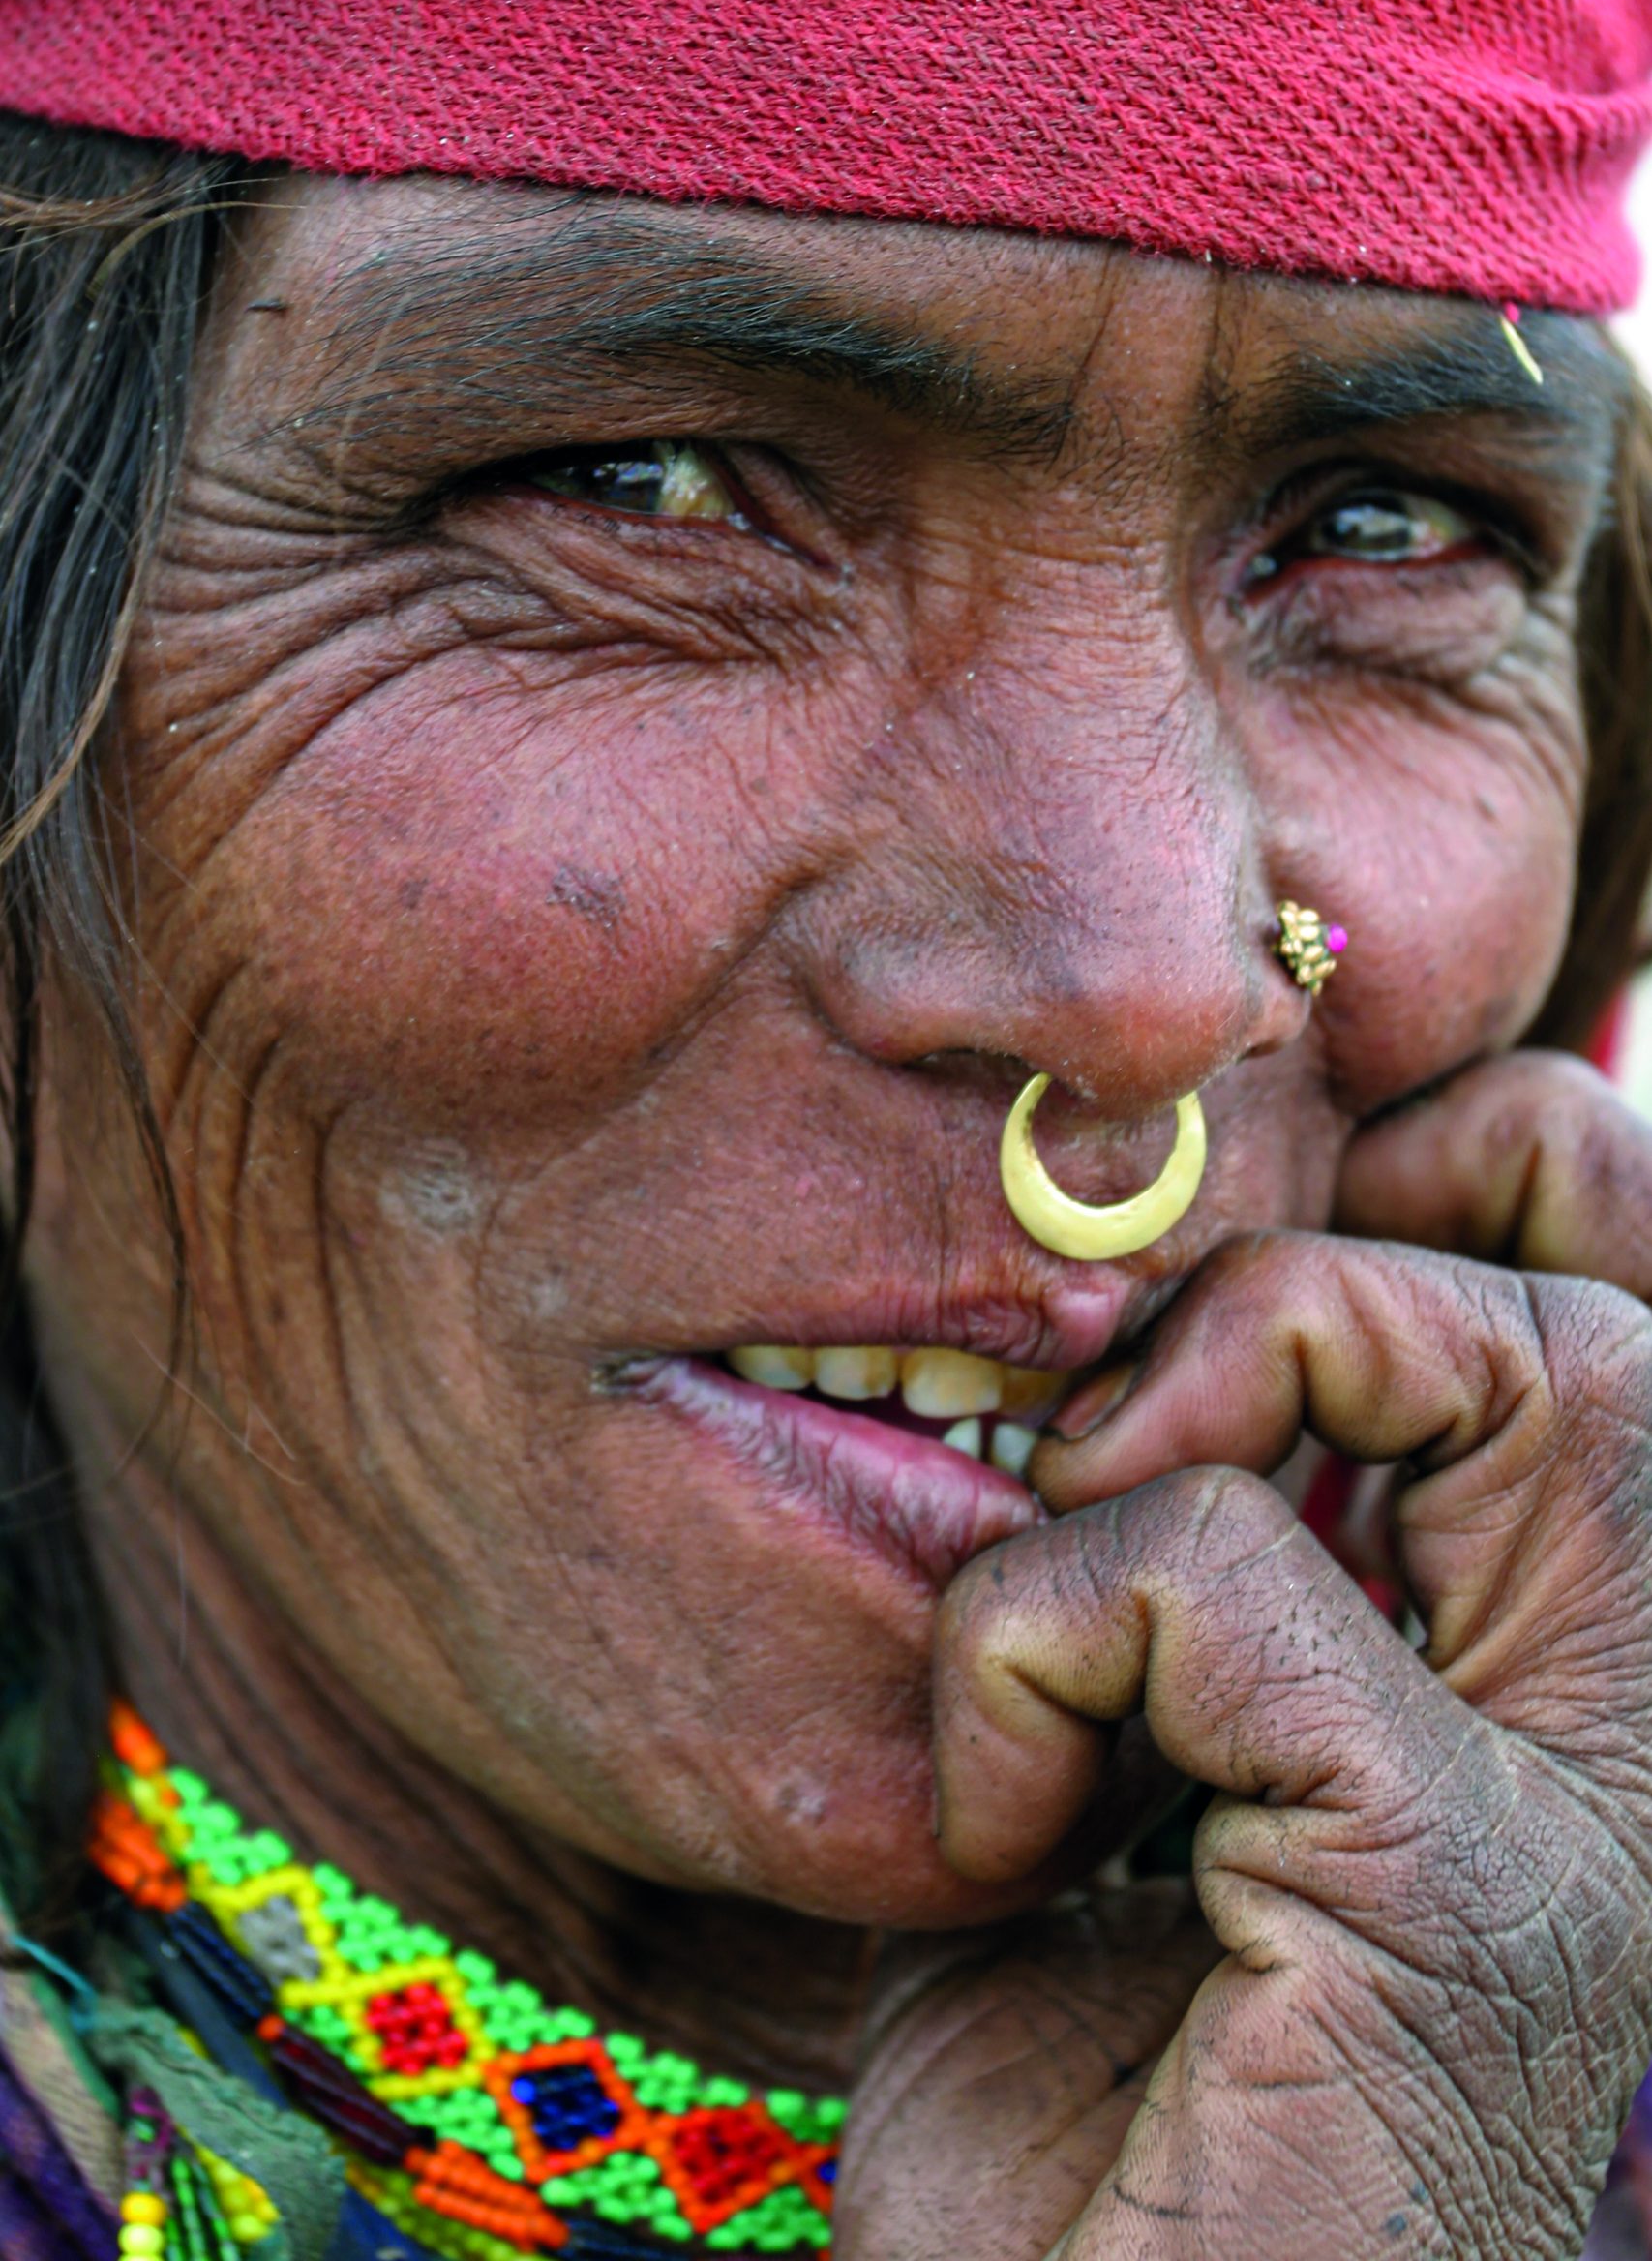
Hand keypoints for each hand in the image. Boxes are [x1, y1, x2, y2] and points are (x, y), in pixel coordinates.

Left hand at [838, 1055, 1651, 2259]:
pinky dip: (1046, 1634)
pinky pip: (1233, 1572)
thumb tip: (1123, 1336)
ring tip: (1055, 1591)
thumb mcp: (1135, 1782)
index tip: (1241, 1276)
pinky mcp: (1471, 1898)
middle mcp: (1646, 1751)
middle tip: (1121, 1431)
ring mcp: (1601, 1829)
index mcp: (1575, 1703)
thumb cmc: (1077, 2119)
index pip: (1636, 1322)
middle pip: (1604, 1318)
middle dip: (1327, 1281)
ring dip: (1206, 1409)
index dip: (1495, 1189)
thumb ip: (1192, 1569)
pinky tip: (1002, 1824)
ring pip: (1511, 1375)